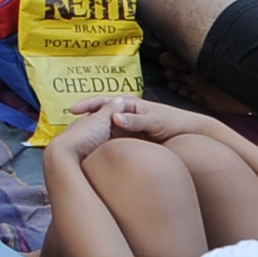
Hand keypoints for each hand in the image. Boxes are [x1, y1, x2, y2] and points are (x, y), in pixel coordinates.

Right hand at [77, 94, 217, 144]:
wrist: (188, 135)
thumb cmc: (174, 123)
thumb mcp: (155, 121)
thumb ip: (136, 120)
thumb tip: (115, 118)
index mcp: (129, 104)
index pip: (102, 102)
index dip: (87, 105)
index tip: (73, 111)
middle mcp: (124, 115)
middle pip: (99, 117)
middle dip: (84, 122)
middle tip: (69, 131)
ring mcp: (125, 129)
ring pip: (103, 131)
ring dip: (91, 136)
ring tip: (76, 144)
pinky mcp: (129, 142)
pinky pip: (111, 143)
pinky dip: (101, 146)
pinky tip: (93, 154)